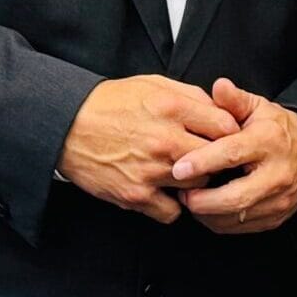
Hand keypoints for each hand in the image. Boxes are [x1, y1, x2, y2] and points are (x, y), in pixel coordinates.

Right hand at [57, 75, 241, 223]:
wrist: (67, 125)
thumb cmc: (109, 103)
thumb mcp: (151, 84)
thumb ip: (189, 95)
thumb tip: (219, 109)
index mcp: (172, 107)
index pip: (225, 126)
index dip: (230, 134)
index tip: (226, 139)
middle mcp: (165, 139)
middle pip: (217, 159)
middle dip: (216, 160)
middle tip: (209, 161)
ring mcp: (151, 170)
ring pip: (198, 187)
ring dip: (194, 183)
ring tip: (182, 174)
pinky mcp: (135, 194)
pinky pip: (172, 212)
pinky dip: (171, 205)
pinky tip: (163, 192)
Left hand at [172, 77, 296, 234]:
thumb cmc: (275, 127)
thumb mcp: (257, 107)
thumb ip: (234, 100)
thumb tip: (218, 86)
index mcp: (268, 141)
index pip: (232, 154)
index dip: (203, 162)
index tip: (178, 167)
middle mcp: (277, 173)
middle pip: (236, 196)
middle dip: (203, 200)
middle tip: (181, 193)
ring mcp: (279, 199)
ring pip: (238, 216)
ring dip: (208, 214)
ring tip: (190, 200)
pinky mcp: (277, 217)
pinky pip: (244, 227)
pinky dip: (220, 222)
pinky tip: (207, 211)